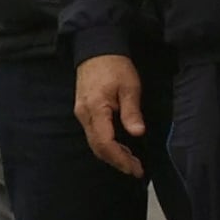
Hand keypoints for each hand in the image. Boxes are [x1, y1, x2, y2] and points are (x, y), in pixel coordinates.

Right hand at [74, 54, 147, 178]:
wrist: (96, 50)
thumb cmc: (115, 67)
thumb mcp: (130, 87)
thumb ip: (132, 111)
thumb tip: (137, 133)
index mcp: (96, 109)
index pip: (105, 142)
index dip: (120, 158)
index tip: (136, 168)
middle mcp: (84, 115)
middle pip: (97, 146)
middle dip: (117, 161)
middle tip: (136, 170)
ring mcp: (82, 113)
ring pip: (94, 142)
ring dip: (112, 155)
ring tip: (131, 161)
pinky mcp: (84, 111)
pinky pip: (94, 134)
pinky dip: (107, 145)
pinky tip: (120, 147)